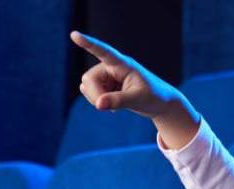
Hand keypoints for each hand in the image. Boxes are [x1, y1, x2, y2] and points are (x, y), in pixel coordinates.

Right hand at [70, 31, 198, 146]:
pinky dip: (98, 102)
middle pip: (88, 78)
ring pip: (86, 86)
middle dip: (95, 95)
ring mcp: (106, 75)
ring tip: (117, 104)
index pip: (104, 52)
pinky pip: (90, 93)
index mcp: (123, 64)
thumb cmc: (153, 97)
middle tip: (110, 109)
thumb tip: (98, 104)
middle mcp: (112, 67)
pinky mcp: (104, 84)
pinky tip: (112, 106)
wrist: (159, 103)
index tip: (74, 35)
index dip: (88, 44)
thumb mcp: (138, 99)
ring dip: (97, 99)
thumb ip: (118, 101)